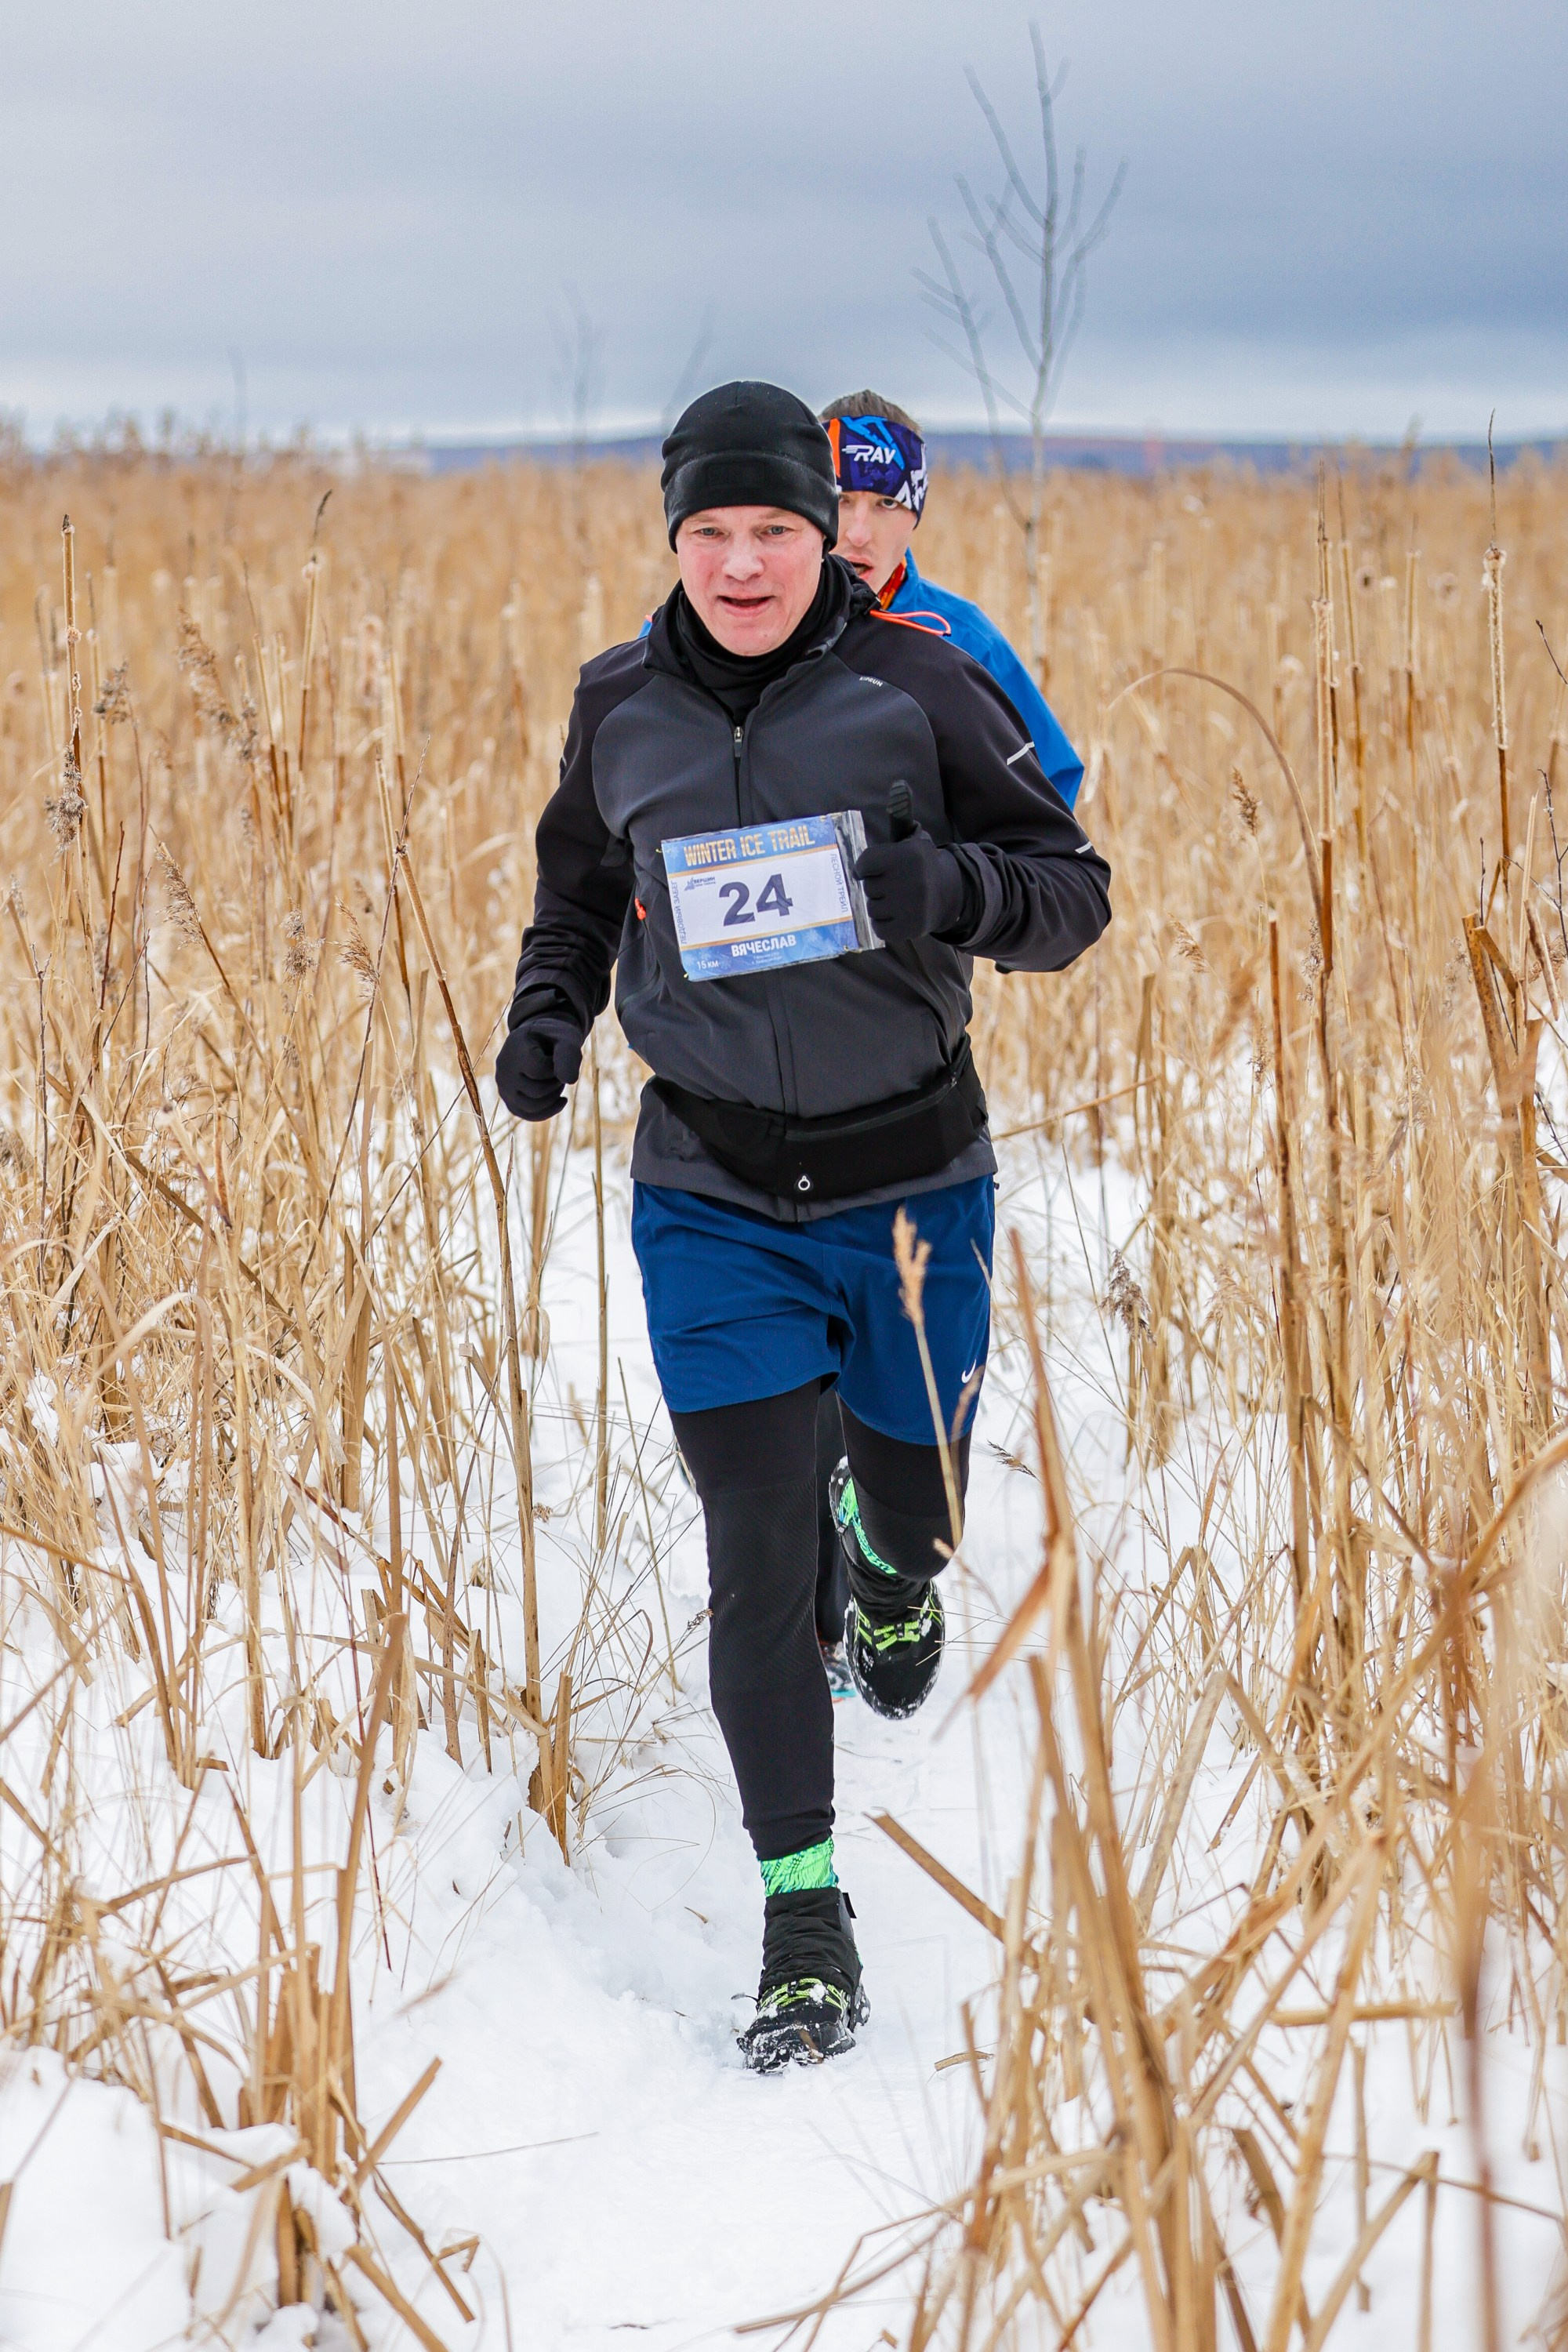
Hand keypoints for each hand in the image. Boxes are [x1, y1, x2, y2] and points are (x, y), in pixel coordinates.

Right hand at [495, 1007, 583, 1119]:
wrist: (541, 1042)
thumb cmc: (555, 1039)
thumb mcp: (566, 1039)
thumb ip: (568, 1055)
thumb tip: (570, 1081)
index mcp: (515, 1046)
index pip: (539, 1070)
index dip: (557, 1067)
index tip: (558, 1056)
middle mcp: (503, 1067)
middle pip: (537, 1091)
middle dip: (557, 1084)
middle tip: (560, 1070)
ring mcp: (503, 1086)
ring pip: (532, 1107)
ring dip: (553, 1097)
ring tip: (557, 1081)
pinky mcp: (509, 1100)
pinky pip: (528, 1115)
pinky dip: (548, 1111)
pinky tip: (561, 1100)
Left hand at [853, 824, 969, 944]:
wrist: (950, 893)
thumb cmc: (921, 865)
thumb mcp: (913, 841)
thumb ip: (901, 820)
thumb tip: (899, 786)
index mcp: (908, 856)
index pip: (864, 863)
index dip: (865, 867)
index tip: (873, 869)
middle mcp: (910, 881)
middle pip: (868, 887)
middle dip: (876, 886)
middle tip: (893, 884)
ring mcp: (911, 907)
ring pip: (872, 908)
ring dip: (879, 904)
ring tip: (897, 899)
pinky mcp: (910, 928)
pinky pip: (879, 927)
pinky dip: (883, 923)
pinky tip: (897, 914)